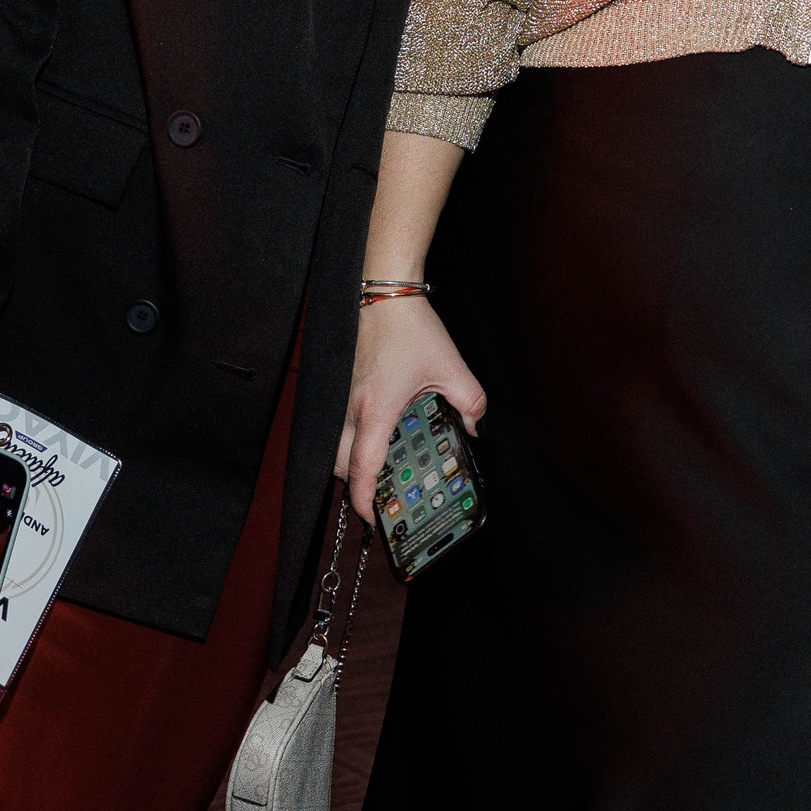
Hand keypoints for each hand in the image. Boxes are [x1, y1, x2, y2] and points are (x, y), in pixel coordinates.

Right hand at [337, 298, 486, 523]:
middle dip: (356, 483)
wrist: (384, 292)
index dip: (364, 500)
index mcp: (376, 410)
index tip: (372, 518)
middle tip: (380, 491)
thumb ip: (470, 402)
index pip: (362, 469)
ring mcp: (341, 396)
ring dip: (352, 459)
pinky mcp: (339, 384)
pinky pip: (338, 422)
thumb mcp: (452, 367)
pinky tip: (377, 428)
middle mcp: (351, 408)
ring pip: (335, 444)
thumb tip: (476, 427)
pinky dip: (351, 436)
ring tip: (382, 461)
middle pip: (340, 464)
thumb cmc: (412, 328)